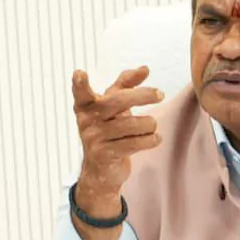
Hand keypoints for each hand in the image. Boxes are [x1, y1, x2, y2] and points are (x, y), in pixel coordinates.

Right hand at [72, 66, 162, 213]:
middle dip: (143, 95)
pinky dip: (151, 139)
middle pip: (118, 101)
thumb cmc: (109, 130)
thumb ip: (126, 84)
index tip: (80, 73)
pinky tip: (155, 138)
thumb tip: (144, 68)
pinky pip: (136, 142)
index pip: (82, 93)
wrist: (101, 170)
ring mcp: (95, 139)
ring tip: (152, 126)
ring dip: (150, 124)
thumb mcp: (113, 106)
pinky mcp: (106, 155)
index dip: (80, 84)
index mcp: (86, 106)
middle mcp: (87, 121)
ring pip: (133, 124)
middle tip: (160, 94)